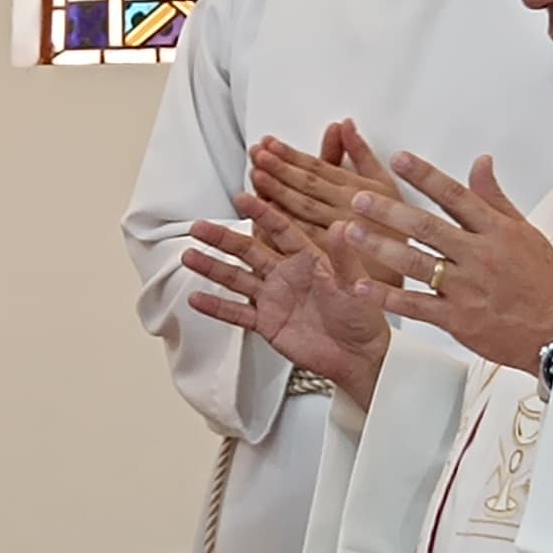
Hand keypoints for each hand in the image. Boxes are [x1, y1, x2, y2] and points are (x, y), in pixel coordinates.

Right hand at [183, 215, 389, 397]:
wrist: (359, 356)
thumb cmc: (364, 317)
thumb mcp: (356, 283)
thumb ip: (343, 256)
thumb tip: (342, 226)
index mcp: (308, 258)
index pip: (280, 229)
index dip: (262, 213)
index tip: (244, 196)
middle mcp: (286, 274)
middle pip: (248, 251)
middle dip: (223, 238)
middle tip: (199, 226)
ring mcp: (273, 298)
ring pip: (236, 278)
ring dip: (212, 267)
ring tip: (189, 256)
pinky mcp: (266, 323)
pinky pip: (237, 313)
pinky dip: (216, 307)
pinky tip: (196, 298)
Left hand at [243, 126, 393, 260]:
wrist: (410, 269)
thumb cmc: (392, 227)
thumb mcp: (384, 186)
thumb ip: (361, 154)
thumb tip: (344, 125)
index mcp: (358, 189)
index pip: (318, 168)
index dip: (291, 155)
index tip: (271, 144)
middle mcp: (348, 208)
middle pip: (306, 186)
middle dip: (279, 168)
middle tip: (257, 155)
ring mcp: (340, 233)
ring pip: (302, 210)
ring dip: (276, 192)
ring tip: (256, 176)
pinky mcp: (334, 257)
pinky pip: (305, 239)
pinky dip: (284, 226)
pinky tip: (263, 216)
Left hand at [344, 153, 552, 375]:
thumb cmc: (544, 283)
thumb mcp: (525, 232)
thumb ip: (494, 198)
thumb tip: (480, 163)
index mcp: (496, 232)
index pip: (456, 196)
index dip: (426, 176)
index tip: (400, 159)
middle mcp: (479, 256)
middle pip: (428, 227)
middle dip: (390, 210)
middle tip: (359, 197)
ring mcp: (467, 288)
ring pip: (416, 262)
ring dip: (380, 246)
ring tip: (349, 231)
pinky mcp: (457, 319)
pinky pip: (416, 306)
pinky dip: (387, 296)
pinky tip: (361, 285)